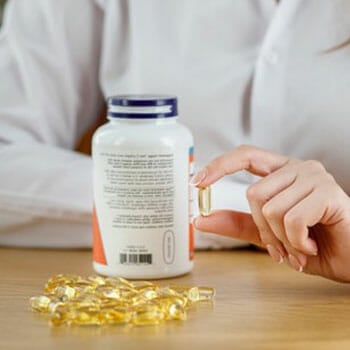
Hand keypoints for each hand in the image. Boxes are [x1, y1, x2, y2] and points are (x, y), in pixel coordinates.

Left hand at [192, 145, 349, 281]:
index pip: (246, 156)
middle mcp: (298, 169)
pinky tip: (312, 245)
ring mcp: (315, 177)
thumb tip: (202, 218)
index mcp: (283, 173)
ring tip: (301, 246)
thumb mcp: (270, 236)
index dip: (220, 165)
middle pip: (253, 194)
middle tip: (281, 247)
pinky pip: (290, 219)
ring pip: (269, 208)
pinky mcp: (328, 192)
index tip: (198, 181)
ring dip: (281, 240)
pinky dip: (296, 242)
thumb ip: (238, 224)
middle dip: (263, 230)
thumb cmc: (317, 245)